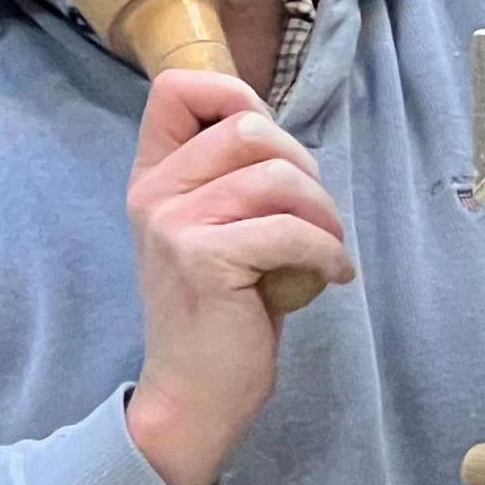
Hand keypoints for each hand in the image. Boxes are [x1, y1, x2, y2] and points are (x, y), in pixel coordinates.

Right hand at [119, 69, 355, 484]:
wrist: (193, 395)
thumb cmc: (220, 312)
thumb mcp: (214, 230)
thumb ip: (230, 178)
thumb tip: (278, 134)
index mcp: (153, 177)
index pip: (177, 88)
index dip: (235, 96)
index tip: (270, 146)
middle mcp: (154, 193)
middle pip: (248, 128)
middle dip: (303, 167)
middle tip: (316, 216)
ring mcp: (173, 225)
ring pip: (277, 177)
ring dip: (322, 214)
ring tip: (326, 249)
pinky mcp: (204, 259)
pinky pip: (289, 230)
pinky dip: (325, 251)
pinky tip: (330, 276)